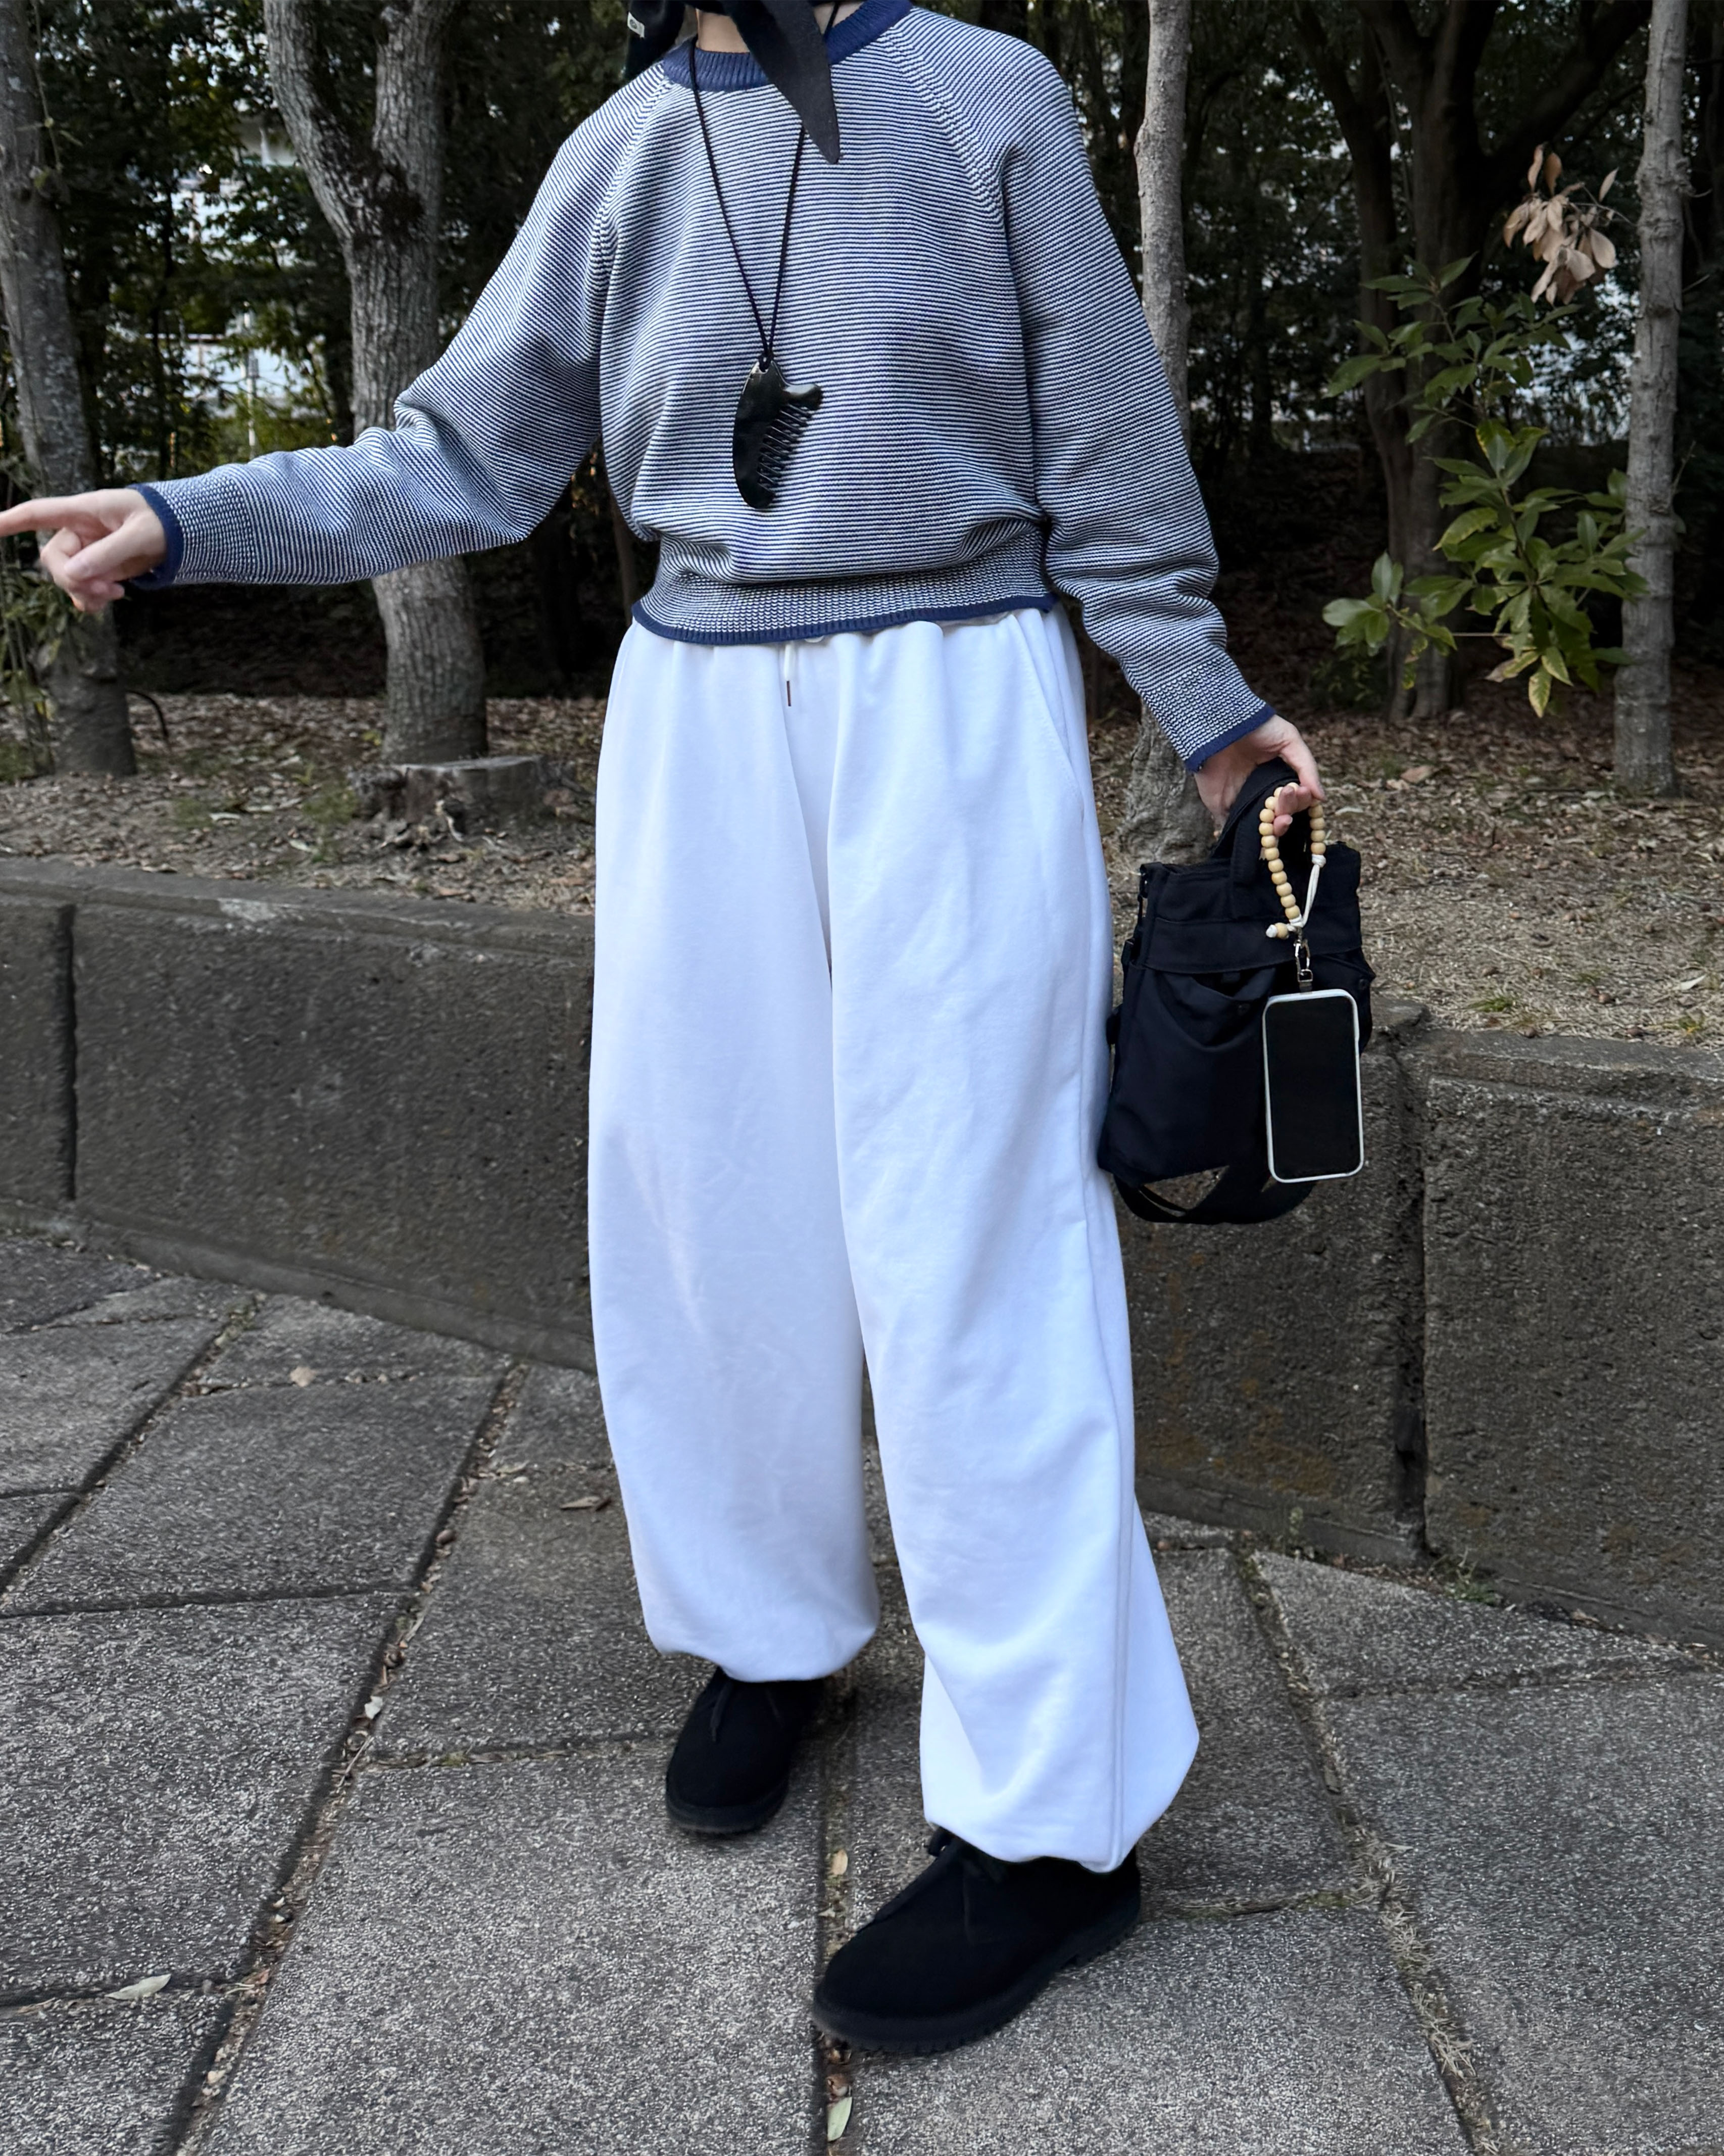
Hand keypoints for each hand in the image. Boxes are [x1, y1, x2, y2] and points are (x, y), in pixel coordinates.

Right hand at [0, 489, 165, 612]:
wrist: (182, 532)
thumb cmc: (164, 522)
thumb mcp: (141, 535)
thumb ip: (109, 553)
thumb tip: (75, 574)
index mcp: (84, 510)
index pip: (38, 513)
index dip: (11, 521)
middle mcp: (79, 530)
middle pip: (53, 559)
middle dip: (74, 580)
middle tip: (108, 590)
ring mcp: (87, 550)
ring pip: (66, 577)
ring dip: (84, 592)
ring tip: (116, 594)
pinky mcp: (98, 568)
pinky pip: (80, 588)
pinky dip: (89, 599)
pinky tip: (107, 600)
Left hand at [1193, 712, 1322, 835]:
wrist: (1221, 724)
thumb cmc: (1258, 727)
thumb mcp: (1289, 740)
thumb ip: (1307, 767)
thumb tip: (1320, 798)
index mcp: (1280, 780)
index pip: (1296, 800)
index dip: (1301, 801)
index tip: (1300, 792)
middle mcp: (1263, 794)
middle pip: (1281, 816)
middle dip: (1288, 814)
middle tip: (1285, 803)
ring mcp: (1244, 803)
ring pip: (1262, 828)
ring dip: (1273, 831)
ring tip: (1278, 821)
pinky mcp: (1223, 809)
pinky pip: (1235, 830)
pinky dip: (1246, 839)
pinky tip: (1258, 840)